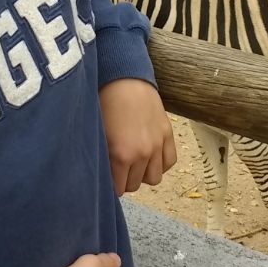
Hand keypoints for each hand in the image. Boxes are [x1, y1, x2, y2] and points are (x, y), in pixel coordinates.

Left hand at [99, 78, 176, 195]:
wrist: (122, 77)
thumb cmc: (103, 103)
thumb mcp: (97, 134)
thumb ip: (102, 159)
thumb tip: (101, 178)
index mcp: (121, 155)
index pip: (119, 189)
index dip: (111, 186)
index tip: (107, 179)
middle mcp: (142, 153)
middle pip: (136, 185)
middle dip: (126, 180)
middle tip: (118, 170)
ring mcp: (158, 144)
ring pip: (155, 178)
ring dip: (144, 174)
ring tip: (134, 164)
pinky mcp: (168, 134)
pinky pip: (169, 162)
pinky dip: (160, 163)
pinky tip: (149, 156)